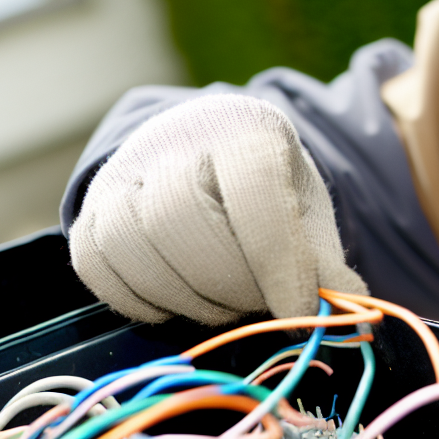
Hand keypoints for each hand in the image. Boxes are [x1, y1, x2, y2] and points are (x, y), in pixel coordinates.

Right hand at [69, 94, 366, 324]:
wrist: (203, 153)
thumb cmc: (263, 189)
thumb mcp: (304, 210)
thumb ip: (325, 261)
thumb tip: (350, 312)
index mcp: (244, 127)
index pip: (253, 191)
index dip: (278, 261)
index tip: (299, 310)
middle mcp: (173, 140)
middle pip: (183, 219)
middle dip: (228, 282)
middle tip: (256, 301)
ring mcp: (122, 173)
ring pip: (133, 245)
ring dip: (186, 297)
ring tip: (222, 300)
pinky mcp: (89, 212)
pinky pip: (98, 268)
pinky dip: (143, 300)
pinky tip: (180, 297)